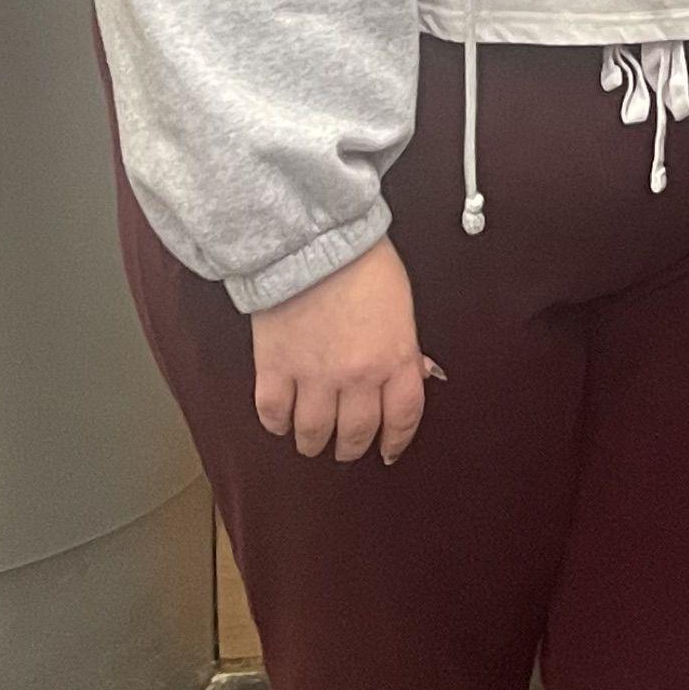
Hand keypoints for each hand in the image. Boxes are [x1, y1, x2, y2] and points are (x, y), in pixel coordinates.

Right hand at [250, 236, 442, 463]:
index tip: (389, 450)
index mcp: (394, 358)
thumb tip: (415, 373)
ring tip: (312, 439)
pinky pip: (273, 414)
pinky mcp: (274, 368)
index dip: (397, 441)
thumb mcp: (401, 304)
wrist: (312, 239)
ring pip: (313, 434)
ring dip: (313, 442)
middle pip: (356, 434)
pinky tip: (281, 420)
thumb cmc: (361, 262)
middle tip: (346, 447)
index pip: (402, 418)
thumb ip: (405, 347)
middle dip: (352, 447)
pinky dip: (277, 424)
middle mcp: (356, 376)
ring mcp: (313, 376)